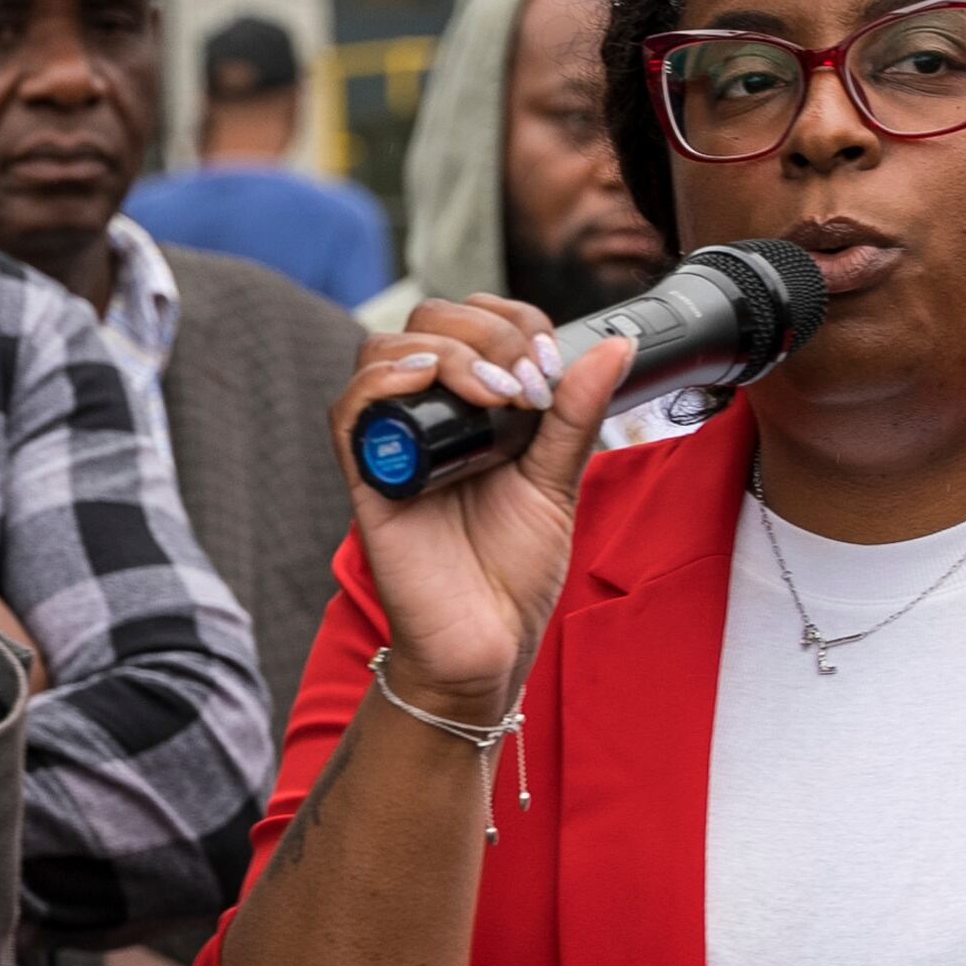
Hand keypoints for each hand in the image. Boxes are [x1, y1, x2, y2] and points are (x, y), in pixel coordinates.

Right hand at [329, 295, 635, 717]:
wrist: (488, 644)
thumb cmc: (512, 572)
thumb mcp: (557, 481)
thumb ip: (577, 413)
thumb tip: (615, 346)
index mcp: (473, 410)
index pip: (473, 322)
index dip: (511, 322)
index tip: (549, 363)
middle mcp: (429, 418)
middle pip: (426, 323)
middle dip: (483, 334)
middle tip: (525, 385)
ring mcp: (395, 445)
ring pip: (385, 353)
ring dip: (444, 352)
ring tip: (493, 394)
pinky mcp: (370, 481)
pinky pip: (350, 413)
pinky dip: (381, 383)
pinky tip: (424, 382)